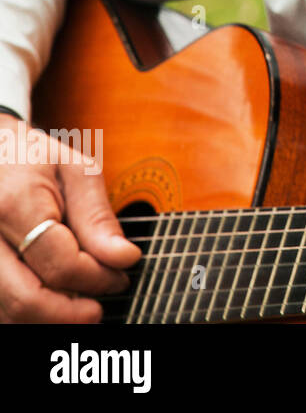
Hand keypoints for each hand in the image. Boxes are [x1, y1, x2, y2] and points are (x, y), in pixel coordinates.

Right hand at [0, 115, 140, 321]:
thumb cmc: (35, 160)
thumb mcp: (76, 172)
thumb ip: (97, 218)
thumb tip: (124, 258)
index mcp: (14, 205)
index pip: (60, 264)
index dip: (98, 278)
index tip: (122, 275)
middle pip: (26, 298)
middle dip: (70, 313)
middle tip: (99, 309)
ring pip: (8, 311)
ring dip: (49, 316)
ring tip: (80, 305)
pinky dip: (28, 311)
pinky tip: (53, 299)